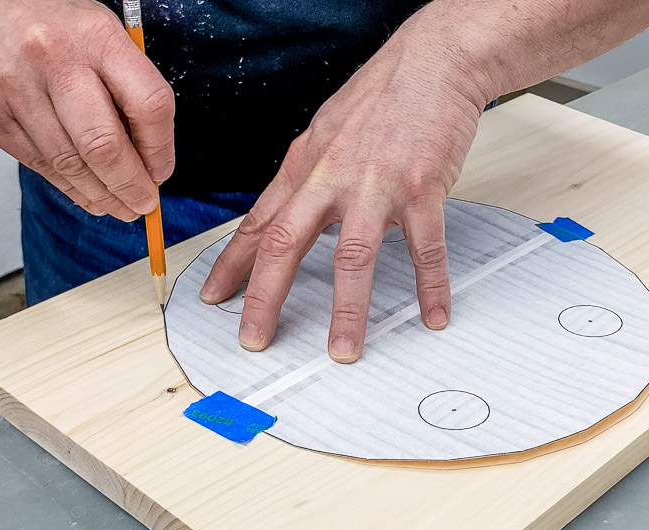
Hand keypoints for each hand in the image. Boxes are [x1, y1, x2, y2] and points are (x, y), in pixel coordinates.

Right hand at [0, 0, 173, 219]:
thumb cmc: (49, 26)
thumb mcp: (101, 37)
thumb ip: (128, 88)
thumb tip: (148, 158)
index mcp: (95, 37)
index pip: (148, 104)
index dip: (160, 149)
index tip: (161, 172)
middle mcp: (51, 59)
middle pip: (103, 146)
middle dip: (129, 186)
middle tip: (142, 204)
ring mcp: (11, 88)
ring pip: (67, 164)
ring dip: (99, 194)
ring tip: (117, 206)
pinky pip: (36, 163)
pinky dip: (66, 185)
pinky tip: (84, 192)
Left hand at [200, 20, 488, 362]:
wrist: (433, 62)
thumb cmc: (381, 97)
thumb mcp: (325, 132)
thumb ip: (307, 176)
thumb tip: (287, 213)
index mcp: (306, 166)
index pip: (260, 223)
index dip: (233, 264)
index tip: (214, 298)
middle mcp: (332, 177)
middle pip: (288, 243)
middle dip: (266, 297)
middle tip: (255, 339)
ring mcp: (377, 184)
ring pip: (353, 256)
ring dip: (347, 308)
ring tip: (343, 350)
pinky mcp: (422, 188)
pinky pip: (425, 247)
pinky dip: (432, 285)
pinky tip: (434, 314)